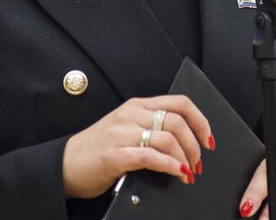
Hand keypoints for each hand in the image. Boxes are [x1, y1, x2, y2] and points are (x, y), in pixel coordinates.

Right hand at [61, 95, 214, 198]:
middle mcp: (131, 115)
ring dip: (185, 159)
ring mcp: (122, 134)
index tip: (209, 139)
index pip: (179, 103)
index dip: (200, 120)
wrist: (66, 164)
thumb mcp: (126, 129)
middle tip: (198, 163)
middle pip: (178, 122)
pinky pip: (151, 157)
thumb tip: (185, 141)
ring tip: (188, 173)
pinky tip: (177, 173)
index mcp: (136, 106)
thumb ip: (151, 128)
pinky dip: (170, 165)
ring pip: (168, 139)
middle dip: (195, 145)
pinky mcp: (115, 155)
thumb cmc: (97, 149)